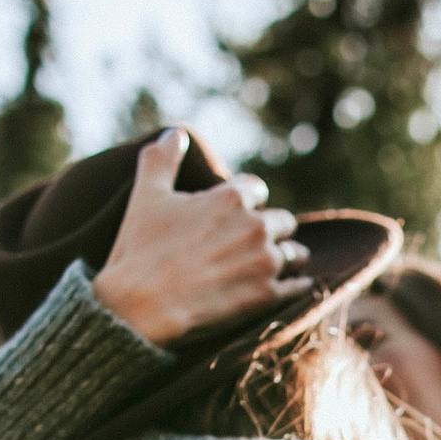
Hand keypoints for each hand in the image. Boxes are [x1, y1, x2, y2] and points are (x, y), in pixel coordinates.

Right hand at [92, 129, 312, 344]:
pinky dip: (297, 286)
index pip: (256, 189)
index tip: (241, 211)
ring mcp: (264, 262)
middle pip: (282, 220)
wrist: (142, 307)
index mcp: (230, 198)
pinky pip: (298, 287)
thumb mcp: (147, 195)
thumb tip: (175, 132)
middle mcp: (255, 225)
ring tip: (276, 265)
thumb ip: (162, 159)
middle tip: (258, 242)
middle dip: (272, 229)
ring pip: (295, 253)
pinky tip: (296, 287)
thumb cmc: (141, 250)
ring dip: (287, 257)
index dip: (248, 199)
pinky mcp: (268, 296)